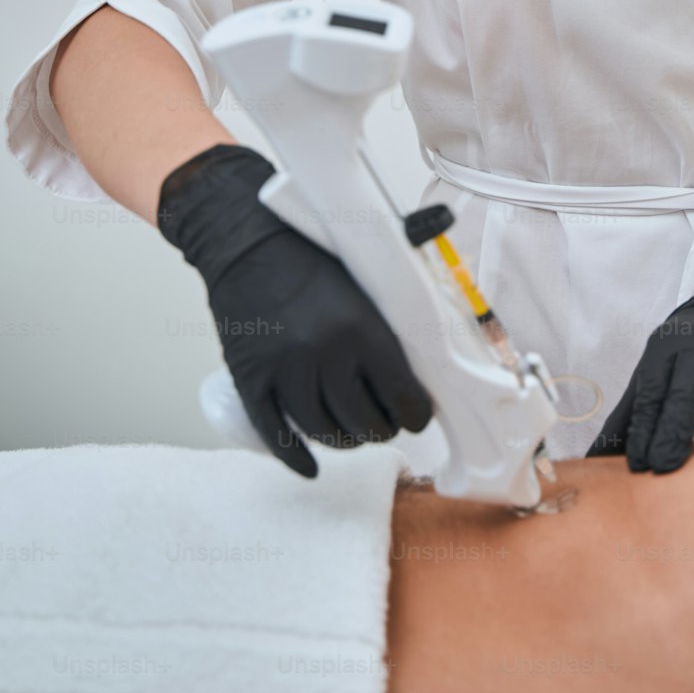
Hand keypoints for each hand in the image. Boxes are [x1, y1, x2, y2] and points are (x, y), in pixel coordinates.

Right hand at [158, 143, 432, 477]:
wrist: (244, 238)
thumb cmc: (310, 246)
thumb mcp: (366, 260)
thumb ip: (408, 263)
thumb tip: (449, 225)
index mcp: (363, 328)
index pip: (403, 397)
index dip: (415, 414)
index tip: (416, 413)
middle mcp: (326, 355)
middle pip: (365, 422)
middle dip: (381, 428)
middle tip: (384, 421)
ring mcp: (284, 371)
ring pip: (323, 432)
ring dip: (344, 441)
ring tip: (353, 433)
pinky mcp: (250, 379)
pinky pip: (274, 433)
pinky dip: (294, 457)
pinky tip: (311, 467)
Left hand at [587, 257, 693, 473]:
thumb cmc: (692, 349)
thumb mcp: (658, 373)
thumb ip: (632, 416)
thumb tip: (596, 460)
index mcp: (669, 348)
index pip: (651, 391)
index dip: (641, 429)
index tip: (635, 467)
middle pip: (688, 381)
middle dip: (673, 425)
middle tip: (662, 465)